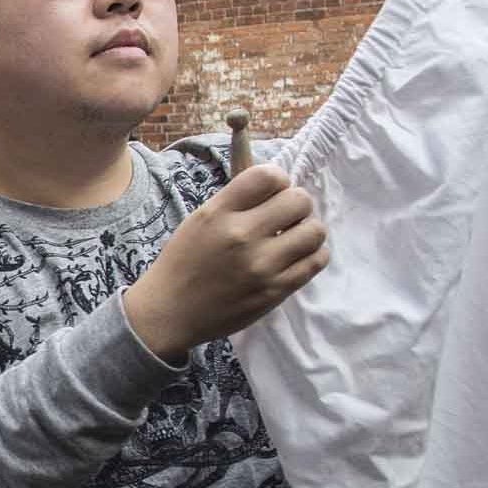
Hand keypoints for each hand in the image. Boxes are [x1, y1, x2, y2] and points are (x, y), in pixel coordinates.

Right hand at [122, 164, 328, 360]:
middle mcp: (241, 236)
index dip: (278, 180)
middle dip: (296, 204)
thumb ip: (236, 201)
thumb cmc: (183, 262)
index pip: (269, 176)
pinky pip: (316, 261)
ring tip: (293, 238)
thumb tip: (277, 188)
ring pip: (315, 231)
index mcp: (218, 213)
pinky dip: (312, 254)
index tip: (272, 193)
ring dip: (307, 230)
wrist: (170, 312)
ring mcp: (261, 266)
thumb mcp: (199, 220)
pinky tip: (297, 256)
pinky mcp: (276, 291)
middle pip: (299, 200)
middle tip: (285, 217)